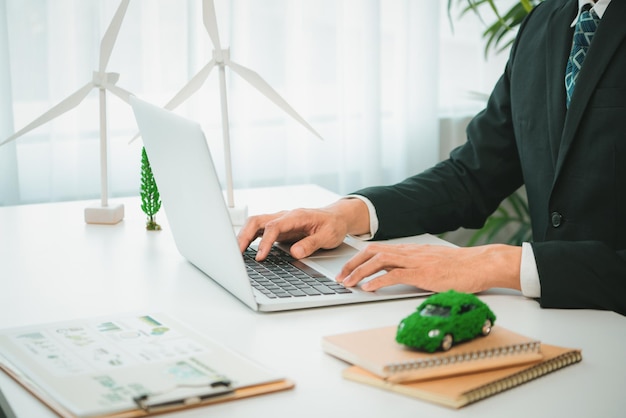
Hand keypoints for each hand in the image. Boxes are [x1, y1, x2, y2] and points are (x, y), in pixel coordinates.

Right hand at [237, 198, 370, 260]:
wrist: (337, 218)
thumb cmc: (333, 225)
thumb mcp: (328, 236)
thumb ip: (311, 244)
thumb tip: (294, 253)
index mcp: (296, 216)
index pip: (274, 226)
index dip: (265, 242)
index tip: (260, 257)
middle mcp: (285, 216)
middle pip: (257, 221)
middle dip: (244, 236)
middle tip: (236, 254)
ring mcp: (280, 221)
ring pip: (254, 223)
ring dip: (243, 236)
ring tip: (235, 253)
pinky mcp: (278, 228)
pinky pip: (259, 230)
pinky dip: (248, 237)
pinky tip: (243, 249)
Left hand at [337, 243, 521, 292]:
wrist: (481, 264)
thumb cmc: (460, 266)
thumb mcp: (432, 262)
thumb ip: (416, 266)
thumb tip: (401, 273)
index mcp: (410, 250)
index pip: (378, 249)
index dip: (359, 258)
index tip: (347, 268)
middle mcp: (409, 252)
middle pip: (372, 252)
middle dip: (352, 264)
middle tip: (340, 277)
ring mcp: (415, 262)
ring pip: (379, 261)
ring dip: (360, 272)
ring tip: (348, 283)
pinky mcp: (423, 274)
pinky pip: (395, 275)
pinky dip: (378, 280)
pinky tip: (368, 288)